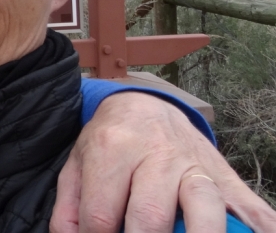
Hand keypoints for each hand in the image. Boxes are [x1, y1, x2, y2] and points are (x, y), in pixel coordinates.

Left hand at [50, 92, 275, 232]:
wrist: (145, 104)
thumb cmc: (108, 141)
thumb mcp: (78, 164)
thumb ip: (69, 207)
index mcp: (112, 149)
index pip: (101, 214)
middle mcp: (156, 155)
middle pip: (150, 215)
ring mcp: (194, 164)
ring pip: (203, 206)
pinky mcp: (223, 175)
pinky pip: (249, 205)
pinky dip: (258, 226)